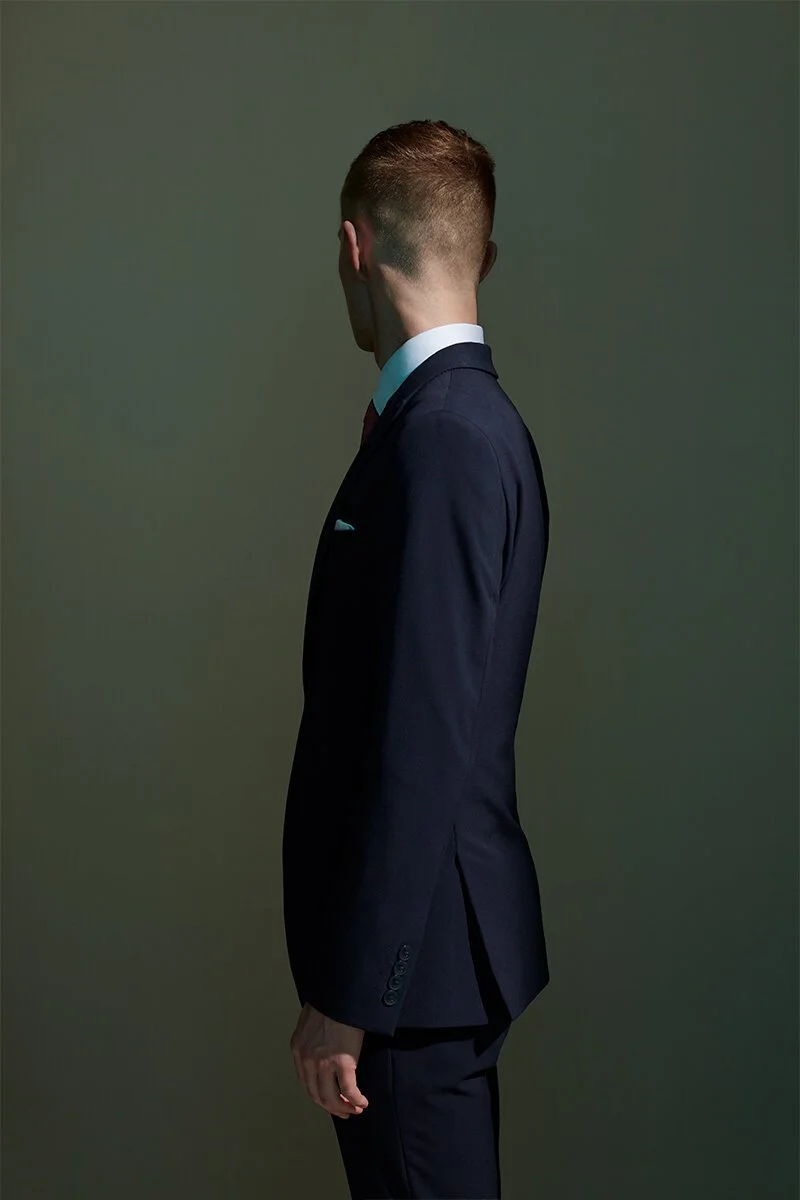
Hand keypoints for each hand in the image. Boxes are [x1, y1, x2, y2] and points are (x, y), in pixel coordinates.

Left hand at [290, 1002, 369, 1118]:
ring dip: (343, 1107)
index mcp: (298, 1049)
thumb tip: (322, 1046)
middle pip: (317, 1095)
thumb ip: (312, 1037)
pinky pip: (349, 1091)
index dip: (319, 1096)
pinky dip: (356, 1100)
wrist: (340, 992)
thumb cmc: (330, 1001)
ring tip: (354, 1109)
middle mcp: (306, 1060)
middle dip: (331, 1106)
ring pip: (331, 1098)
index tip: (330, 1101)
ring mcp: (323, 1063)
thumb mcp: (312, 1019)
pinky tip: (363, 1102)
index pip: (306, 1082)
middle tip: (344, 1111)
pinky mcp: (342, 1063)